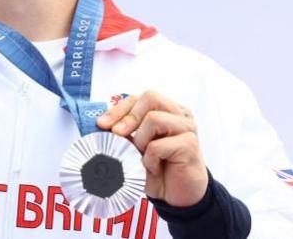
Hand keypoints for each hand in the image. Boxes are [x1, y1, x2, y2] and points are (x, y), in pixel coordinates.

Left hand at [97, 90, 207, 207]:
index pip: (139, 98)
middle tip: (116, 134)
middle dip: (129, 117)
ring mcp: (187, 127)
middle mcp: (179, 114)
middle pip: (151, 97)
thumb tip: (102, 125)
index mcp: (166, 110)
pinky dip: (149, 159)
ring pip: (154, 118)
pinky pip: (158, 145)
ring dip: (140, 140)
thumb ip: (124, 134)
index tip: (102, 124)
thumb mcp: (135, 148)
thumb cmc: (157, 169)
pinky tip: (155, 169)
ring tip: (142, 156)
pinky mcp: (190, 144)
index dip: (118, 109)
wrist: (177, 195)